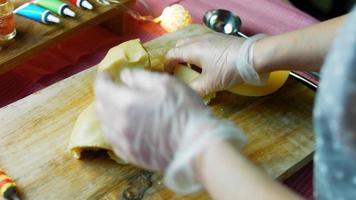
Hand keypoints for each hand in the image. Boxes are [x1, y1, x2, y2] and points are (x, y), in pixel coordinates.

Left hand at [94, 69, 246, 192]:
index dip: (103, 77)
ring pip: (105, 125)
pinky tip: (126, 127)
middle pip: (100, 106)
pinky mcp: (130, 155)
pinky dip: (115, 130)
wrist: (196, 147)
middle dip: (105, 94)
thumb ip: (141, 77)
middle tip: (116, 88)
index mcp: (125, 103)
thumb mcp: (166, 83)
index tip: (108, 73)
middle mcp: (118, 124)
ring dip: (108, 113)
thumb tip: (124, 76)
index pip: (101, 87)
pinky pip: (114, 140)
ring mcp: (123, 142)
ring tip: (119, 107)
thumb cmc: (184, 111)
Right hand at [165, 32, 245, 95]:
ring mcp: (209, 37)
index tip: (170, 76)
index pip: (171, 54)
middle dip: (176, 58)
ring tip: (194, 68)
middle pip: (179, 46)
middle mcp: (198, 40)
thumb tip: (185, 94)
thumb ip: (195, 90)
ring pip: (191, 43)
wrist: (254, 56)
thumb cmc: (229, 69)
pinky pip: (202, 42)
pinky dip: (198, 51)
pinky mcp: (219, 38)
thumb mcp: (210, 84)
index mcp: (192, 50)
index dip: (167, 66)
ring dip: (187, 54)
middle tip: (181, 71)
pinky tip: (208, 62)